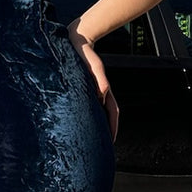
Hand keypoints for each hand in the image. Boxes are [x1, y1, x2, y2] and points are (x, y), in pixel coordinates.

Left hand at [67, 24, 118, 141]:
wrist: (77, 43)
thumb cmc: (86, 55)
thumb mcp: (94, 67)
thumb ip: (100, 80)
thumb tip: (103, 94)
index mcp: (104, 91)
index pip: (112, 114)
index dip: (113, 128)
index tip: (111, 142)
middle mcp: (100, 94)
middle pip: (108, 117)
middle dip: (108, 132)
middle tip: (103, 148)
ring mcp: (93, 92)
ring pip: (100, 114)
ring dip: (100, 127)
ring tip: (94, 141)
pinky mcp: (85, 90)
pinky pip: (91, 108)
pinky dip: (91, 118)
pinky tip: (84, 125)